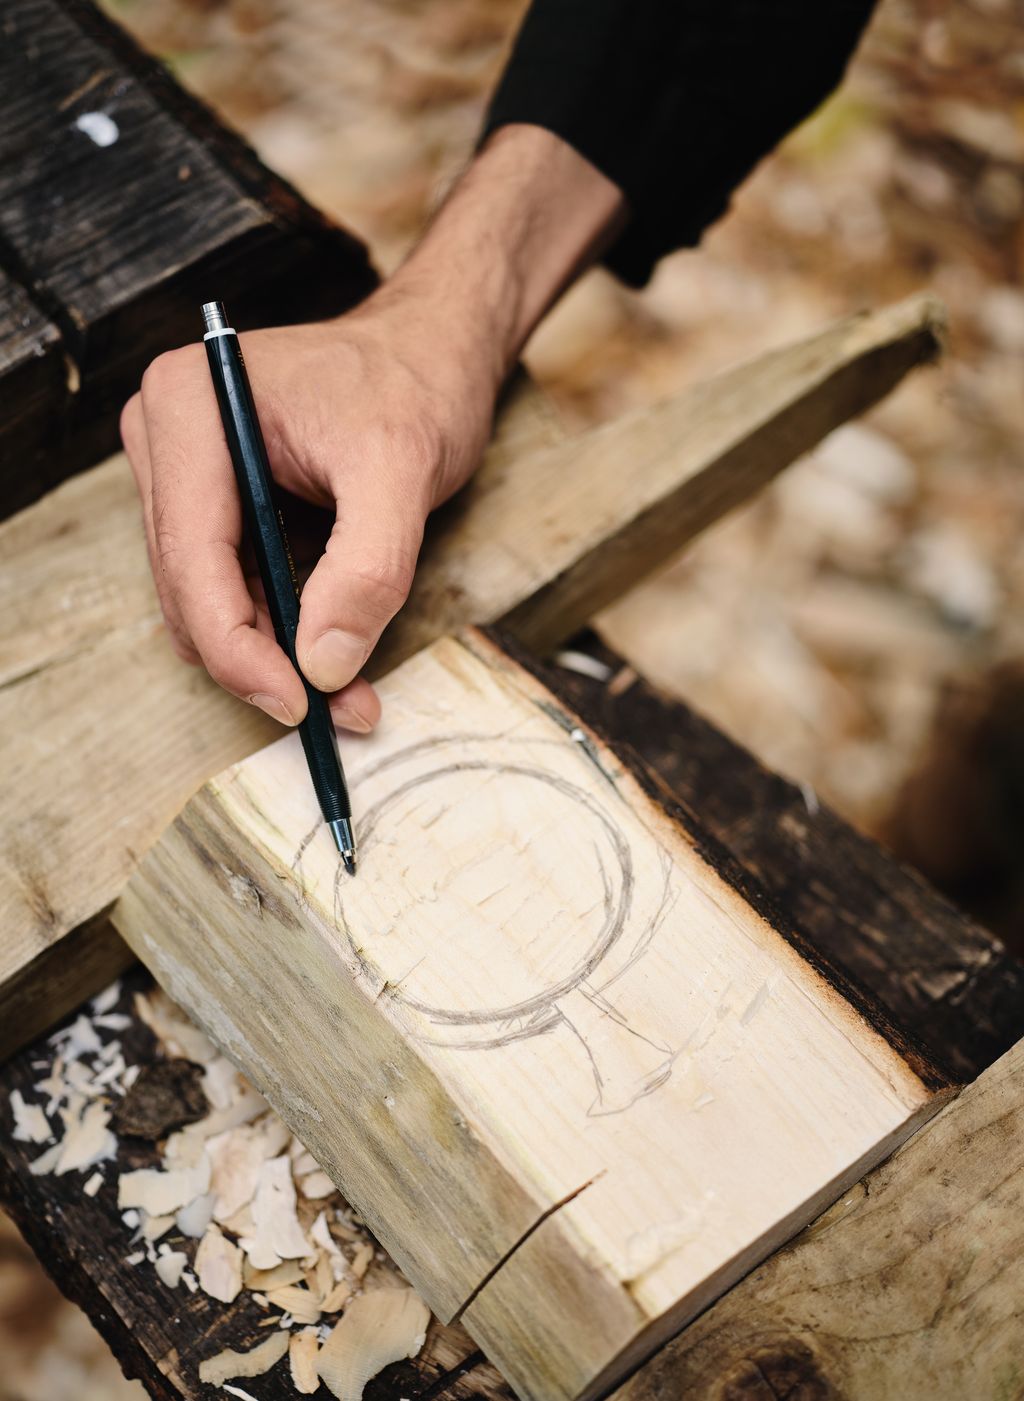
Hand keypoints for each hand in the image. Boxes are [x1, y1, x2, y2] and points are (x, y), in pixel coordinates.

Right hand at [121, 296, 497, 729]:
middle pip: (191, 589)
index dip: (238, 648)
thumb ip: (367, 568)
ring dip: (273, 655)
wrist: (433, 350)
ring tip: (349, 691)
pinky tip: (334, 654)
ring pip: (210, 600)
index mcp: (191, 411)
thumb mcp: (404, 470)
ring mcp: (185, 471)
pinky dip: (280, 630)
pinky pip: (234, 587)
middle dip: (261, 660)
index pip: (191, 559)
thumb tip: (322, 665)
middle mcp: (168, 437)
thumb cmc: (416, 385)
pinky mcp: (216, 500)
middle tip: (337, 708)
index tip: (297, 704)